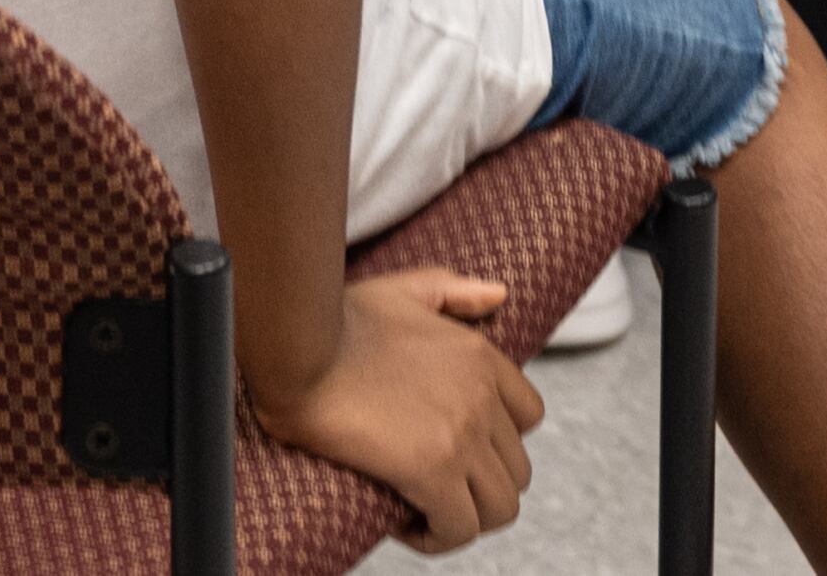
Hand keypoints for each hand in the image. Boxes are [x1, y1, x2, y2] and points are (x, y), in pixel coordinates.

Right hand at [250, 271, 539, 555]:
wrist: (296, 348)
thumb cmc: (334, 321)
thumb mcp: (401, 289)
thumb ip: (452, 290)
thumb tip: (499, 296)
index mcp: (479, 354)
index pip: (529, 416)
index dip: (497, 442)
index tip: (459, 453)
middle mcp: (482, 396)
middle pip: (517, 470)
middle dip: (481, 486)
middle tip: (438, 490)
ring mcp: (462, 435)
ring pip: (500, 507)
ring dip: (467, 518)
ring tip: (426, 513)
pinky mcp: (433, 470)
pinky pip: (459, 528)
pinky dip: (437, 537)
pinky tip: (405, 526)